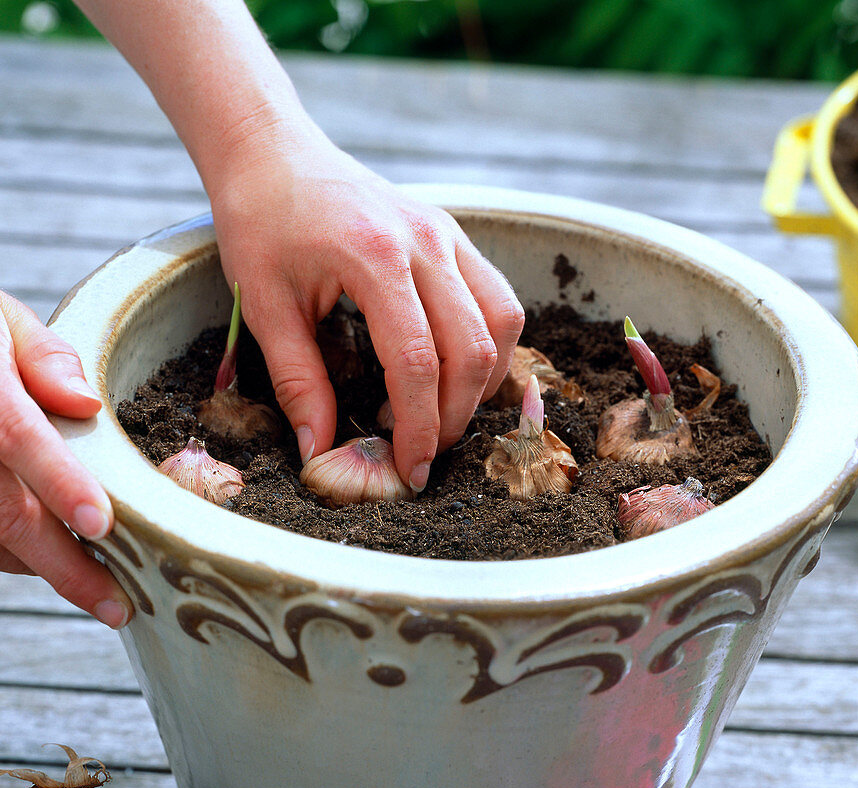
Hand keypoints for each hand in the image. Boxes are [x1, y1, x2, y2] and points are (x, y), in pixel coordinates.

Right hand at [0, 291, 132, 627]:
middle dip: (64, 566)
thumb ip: (46, 357)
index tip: (100, 524)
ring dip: (45, 568)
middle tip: (116, 604)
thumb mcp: (0, 319)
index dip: (60, 483)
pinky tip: (56, 563)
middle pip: (6, 512)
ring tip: (101, 593)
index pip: (19, 437)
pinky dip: (16, 556)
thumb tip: (85, 403)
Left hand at [209, 131, 524, 490]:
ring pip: (502, 323)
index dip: (419, 427)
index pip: (417, 362)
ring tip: (443, 416)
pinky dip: (490, 346)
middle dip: (454, 417)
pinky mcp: (456, 235)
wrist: (274, 153)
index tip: (408, 469)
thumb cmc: (261, 224)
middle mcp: (426, 241)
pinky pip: (498, 300)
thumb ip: (297, 383)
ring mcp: (449, 234)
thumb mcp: (264, 307)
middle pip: (472, 350)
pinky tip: (458, 373)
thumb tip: (321, 451)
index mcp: (374, 256)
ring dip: (482, 383)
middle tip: (424, 453)